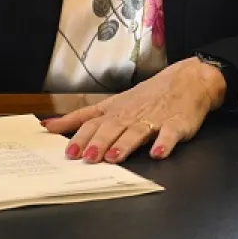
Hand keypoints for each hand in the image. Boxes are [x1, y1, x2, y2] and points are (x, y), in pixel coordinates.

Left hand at [42, 57, 224, 162]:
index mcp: (116, 110)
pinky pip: (169, 134)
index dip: (79, 135)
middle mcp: (131, 114)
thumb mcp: (114, 103)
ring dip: (124, 144)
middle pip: (112, 127)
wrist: (187, 81)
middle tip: (87, 157)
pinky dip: (163, 143)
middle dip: (99, 142)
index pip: (92, 121)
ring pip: (136, 132)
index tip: (66, 151)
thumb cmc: (147, 96)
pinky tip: (157, 153)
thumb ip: (85, 117)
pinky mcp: (176, 124)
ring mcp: (154, 119)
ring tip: (114, 157)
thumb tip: (49, 125)